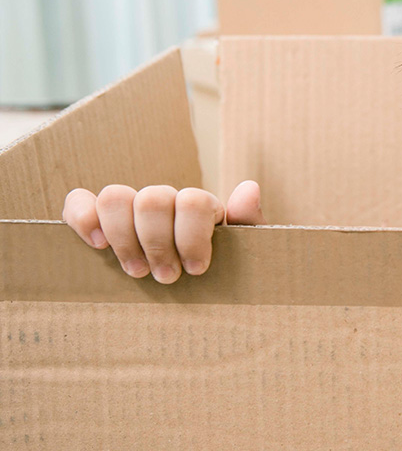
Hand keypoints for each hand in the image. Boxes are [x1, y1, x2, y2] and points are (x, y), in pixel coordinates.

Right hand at [62, 180, 265, 283]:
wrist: (202, 284)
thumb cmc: (222, 268)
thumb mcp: (244, 250)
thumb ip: (248, 221)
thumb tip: (248, 189)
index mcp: (199, 206)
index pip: (192, 201)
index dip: (191, 236)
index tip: (196, 269)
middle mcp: (164, 201)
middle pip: (153, 199)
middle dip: (157, 243)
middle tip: (166, 278)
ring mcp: (130, 208)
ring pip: (116, 197)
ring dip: (124, 238)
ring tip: (137, 272)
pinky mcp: (98, 219)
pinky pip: (79, 201)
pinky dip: (83, 217)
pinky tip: (97, 246)